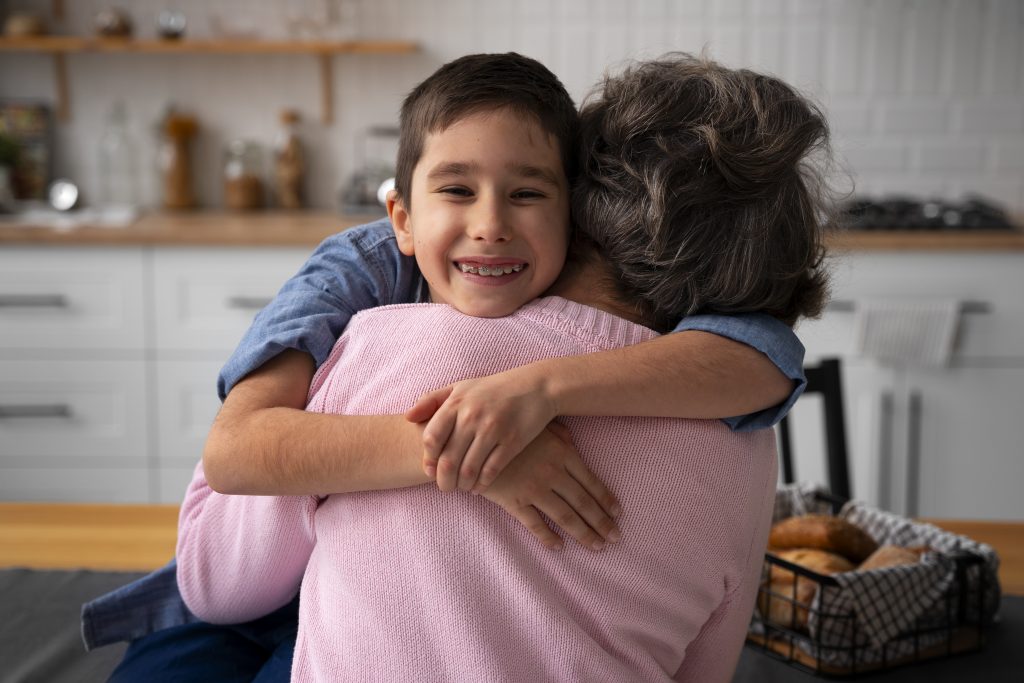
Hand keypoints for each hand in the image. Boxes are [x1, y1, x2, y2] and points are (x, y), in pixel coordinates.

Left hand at [405, 365, 557, 492]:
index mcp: (457, 403)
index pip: (431, 439)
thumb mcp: (462, 387)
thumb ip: (432, 400)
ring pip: (468, 470)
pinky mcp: (512, 442)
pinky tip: (478, 486)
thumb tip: (407, 417)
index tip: (429, 470)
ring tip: (461, 488)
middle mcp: (472, 416)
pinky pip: (491, 471)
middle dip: (443, 481)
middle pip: (448, 460)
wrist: (537, 387)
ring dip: (462, 485)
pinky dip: (481, 484)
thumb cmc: (494, 389)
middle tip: (444, 488)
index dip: (427, 459)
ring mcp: (493, 430)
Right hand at [481, 421, 621, 550]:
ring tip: (597, 546)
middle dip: (602, 522)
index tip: (618, 513)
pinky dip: (548, 537)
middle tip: (616, 538)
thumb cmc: (508, 429)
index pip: (591, 481)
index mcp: (562, 453)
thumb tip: (571, 440)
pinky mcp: (514, 502)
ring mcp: (533, 489)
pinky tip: (560, 547)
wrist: (472, 440)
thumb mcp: (538, 426)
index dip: (606, 499)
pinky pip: (536, 524)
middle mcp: (552, 473)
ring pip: (565, 516)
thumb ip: (558, 434)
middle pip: (583, 503)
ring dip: (584, 534)